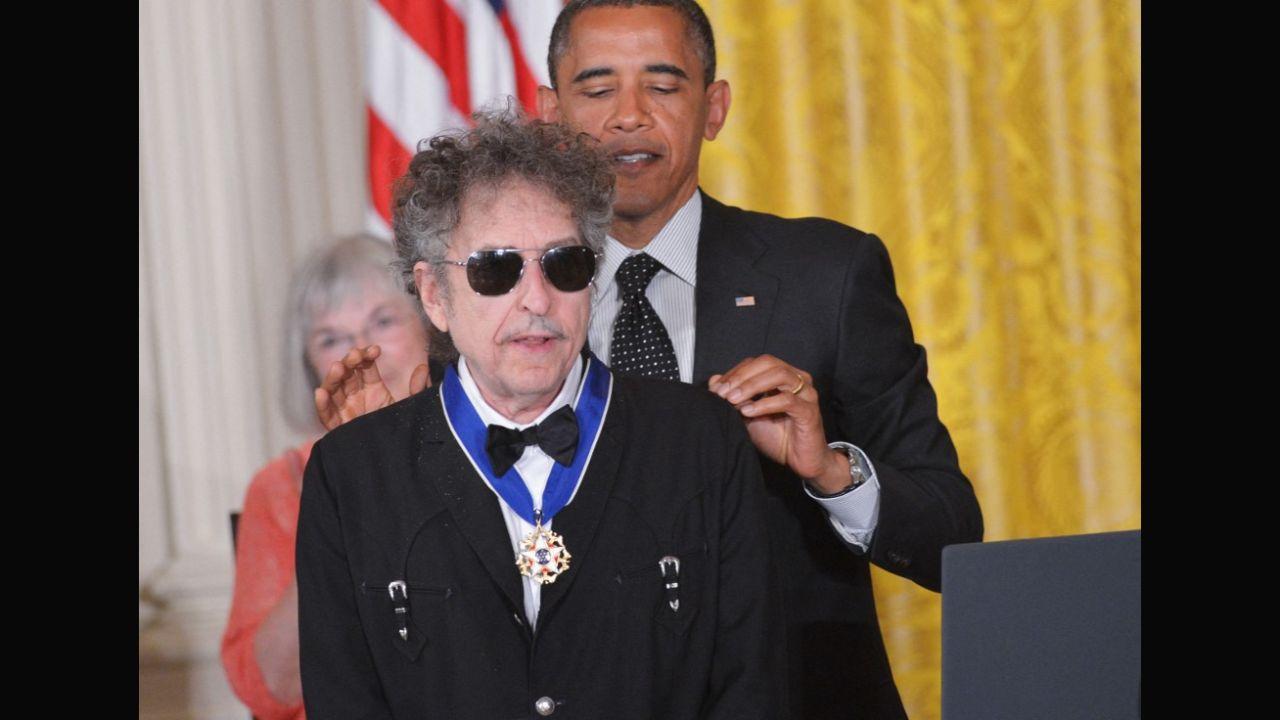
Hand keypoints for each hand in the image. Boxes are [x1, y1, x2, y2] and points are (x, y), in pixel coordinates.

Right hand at [313, 345, 430, 430]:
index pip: (364, 367)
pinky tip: (321, 393)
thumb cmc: (402, 429)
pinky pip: (326, 416)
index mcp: (372, 389)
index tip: (376, 350)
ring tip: (338, 367)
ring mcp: (346, 411)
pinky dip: (322, 404)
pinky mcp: (339, 428)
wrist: (397, 458)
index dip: (366, 355)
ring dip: (333, 377)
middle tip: (356, 355)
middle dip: (349, 362)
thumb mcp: (410, 407)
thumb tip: (423, 367)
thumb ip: (417, 388)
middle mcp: (356, 397)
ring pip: (333, 390)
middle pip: (346, 374)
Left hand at [710, 355, 848, 491]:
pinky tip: (749, 411)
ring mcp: (806, 393)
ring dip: (751, 386)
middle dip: (741, 376)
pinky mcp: (809, 411)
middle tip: (722, 393)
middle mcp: (797, 379)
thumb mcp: (748, 415)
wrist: (799, 461)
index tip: (717, 388)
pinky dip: (765, 404)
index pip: (756, 363)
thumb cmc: (777, 437)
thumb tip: (714, 381)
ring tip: (733, 400)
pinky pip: (787, 400)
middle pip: (767, 362)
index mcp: (784, 376)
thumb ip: (734, 397)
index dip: (735, 372)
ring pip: (779, 375)